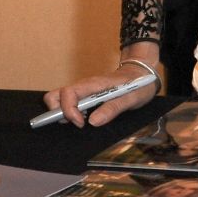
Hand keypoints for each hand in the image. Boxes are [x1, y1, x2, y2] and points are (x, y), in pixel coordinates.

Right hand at [44, 60, 159, 127]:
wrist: (142, 73)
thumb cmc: (138, 85)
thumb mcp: (131, 99)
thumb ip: (113, 109)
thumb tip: (93, 122)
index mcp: (94, 84)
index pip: (68, 93)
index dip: (68, 110)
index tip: (81, 123)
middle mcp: (84, 86)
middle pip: (55, 96)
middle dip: (57, 112)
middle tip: (77, 123)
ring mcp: (83, 90)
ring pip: (59, 100)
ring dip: (64, 113)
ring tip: (81, 121)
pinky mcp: (85, 95)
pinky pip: (69, 103)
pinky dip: (70, 112)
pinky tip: (85, 118)